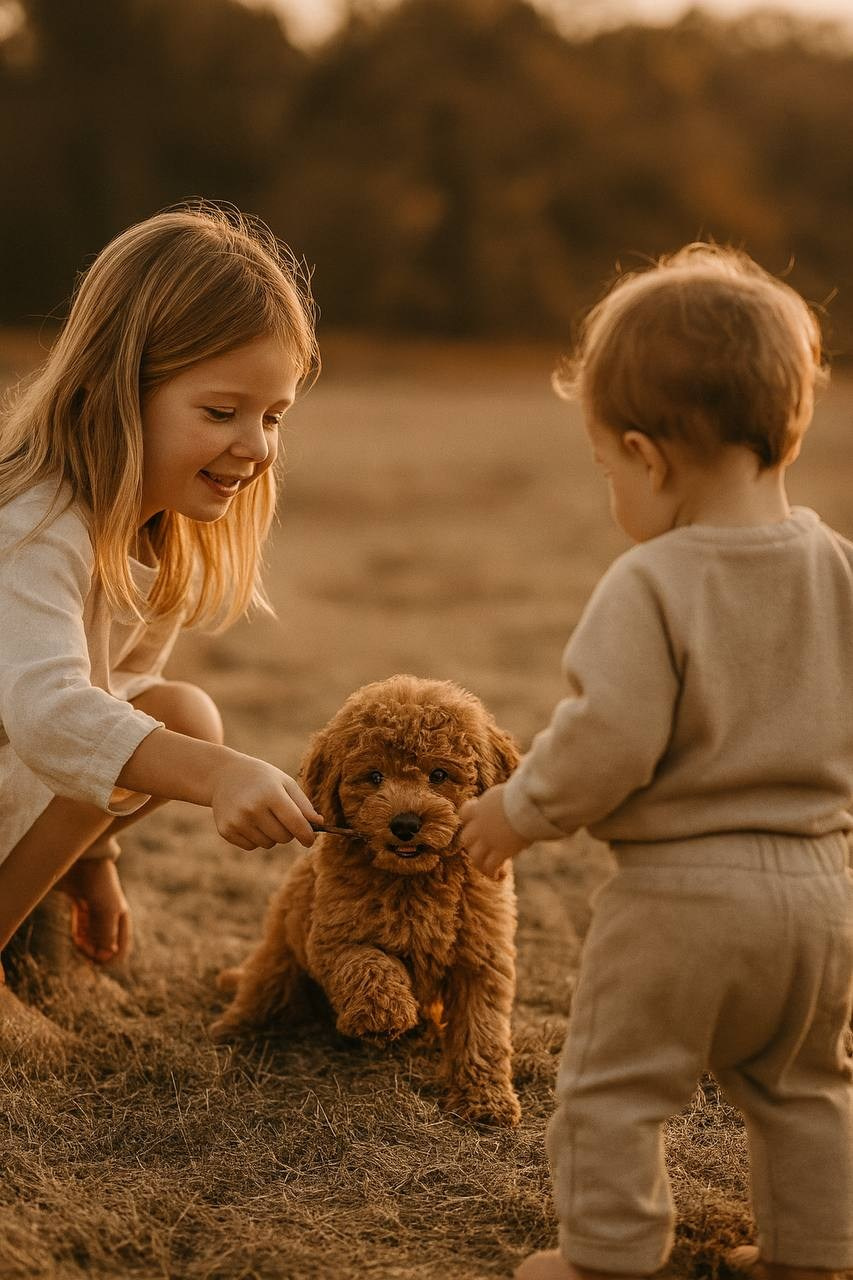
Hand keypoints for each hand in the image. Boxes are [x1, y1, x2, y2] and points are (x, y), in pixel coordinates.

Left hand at [57, 858, 131, 963]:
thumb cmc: (98, 883)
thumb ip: (107, 934)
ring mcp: (95, 912)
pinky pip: (82, 929)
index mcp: (121, 917)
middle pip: (104, 947)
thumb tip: (107, 956)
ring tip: (79, 939)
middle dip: (94, 952)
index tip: (95, 955)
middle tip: (83, 946)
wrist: (81, 859)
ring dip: (85, 945)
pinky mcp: (81, 906)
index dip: (108, 958)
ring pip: (92, 940)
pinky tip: (76, 934)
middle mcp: (110, 917)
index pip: (121, 949)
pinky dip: (79, 935)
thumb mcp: (106, 909)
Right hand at [209, 756, 323, 850]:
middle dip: (288, 831)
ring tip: (262, 816)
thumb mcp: (285, 782)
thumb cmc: (261, 778)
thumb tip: (319, 824)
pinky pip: (251, 846)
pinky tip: (248, 820)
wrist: (223, 775)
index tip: (310, 840)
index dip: (307, 835)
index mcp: (271, 794)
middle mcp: (253, 808)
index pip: (296, 823)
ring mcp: (237, 821)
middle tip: (281, 817)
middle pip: (284, 837)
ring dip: (271, 835)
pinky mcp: (226, 830)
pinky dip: (255, 838)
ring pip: (268, 844)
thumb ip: (303, 804)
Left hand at [459, 784, 529, 878]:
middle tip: (483, 848)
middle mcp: (480, 824)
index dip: (468, 819)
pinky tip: (499, 876)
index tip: (476, 821)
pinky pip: (491, 866)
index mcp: (481, 807)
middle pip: (466, 838)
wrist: (527, 804)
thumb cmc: (524, 793)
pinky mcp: (500, 851)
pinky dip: (493, 873)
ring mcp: (489, 839)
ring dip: (480, 863)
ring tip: (488, 868)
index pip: (464, 813)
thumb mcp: (508, 792)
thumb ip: (503, 800)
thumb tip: (515, 795)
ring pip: (475, 856)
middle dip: (472, 844)